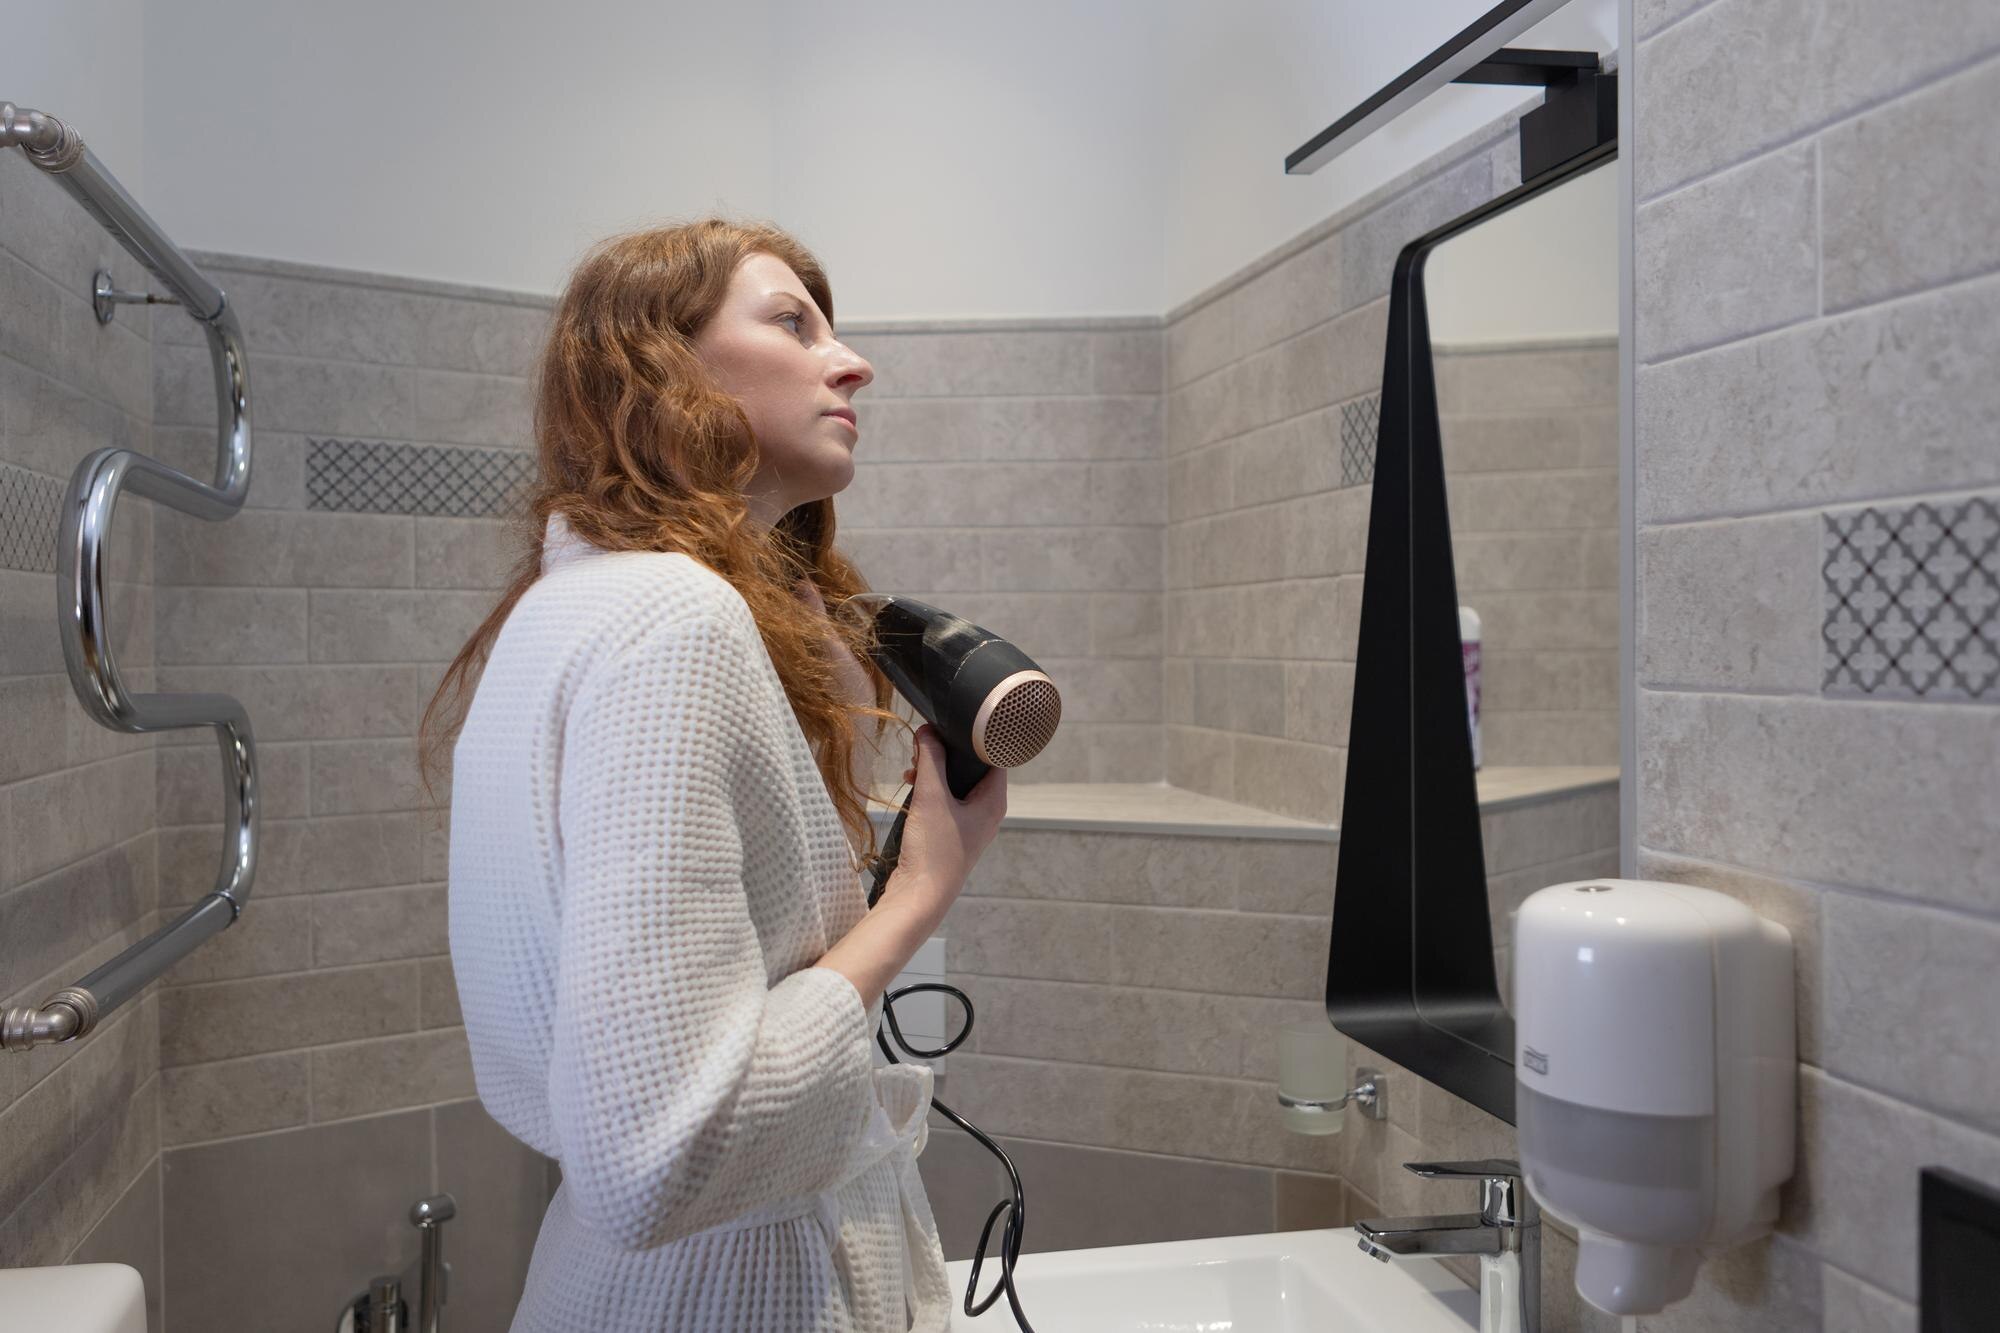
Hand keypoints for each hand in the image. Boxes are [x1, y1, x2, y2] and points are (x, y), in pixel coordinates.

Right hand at [877, 724, 1005, 929]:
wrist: (919, 897)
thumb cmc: (933, 850)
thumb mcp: (931, 797)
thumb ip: (930, 760)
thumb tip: (927, 730)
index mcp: (994, 802)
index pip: (994, 757)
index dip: (973, 739)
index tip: (950, 727)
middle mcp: (987, 812)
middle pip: (972, 769)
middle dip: (947, 756)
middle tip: (924, 749)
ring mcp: (970, 825)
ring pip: (956, 786)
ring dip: (935, 774)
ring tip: (913, 770)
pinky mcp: (952, 835)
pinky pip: (945, 803)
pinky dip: (930, 792)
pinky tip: (911, 789)